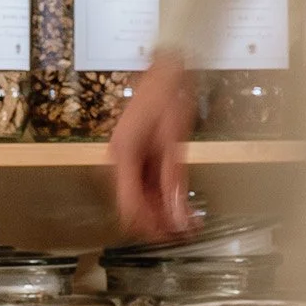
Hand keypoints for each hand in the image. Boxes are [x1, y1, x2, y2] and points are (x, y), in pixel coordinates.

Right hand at [111, 51, 197, 240]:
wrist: (166, 70)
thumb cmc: (167, 96)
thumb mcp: (174, 143)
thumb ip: (174, 181)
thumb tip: (178, 215)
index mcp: (122, 155)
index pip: (129, 205)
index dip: (150, 226)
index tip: (171, 236)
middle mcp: (118, 160)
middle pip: (132, 206)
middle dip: (158, 222)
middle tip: (184, 232)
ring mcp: (126, 159)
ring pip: (140, 199)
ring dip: (162, 212)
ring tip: (188, 222)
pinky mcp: (137, 156)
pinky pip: (146, 185)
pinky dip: (163, 197)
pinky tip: (180, 206)